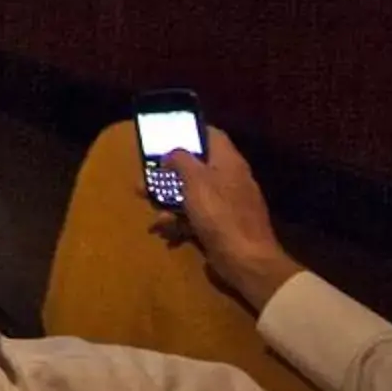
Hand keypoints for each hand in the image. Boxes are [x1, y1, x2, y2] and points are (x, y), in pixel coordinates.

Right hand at [151, 127, 303, 312]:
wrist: (245, 259)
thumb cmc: (219, 213)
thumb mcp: (195, 180)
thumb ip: (181, 160)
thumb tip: (172, 153)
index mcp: (228, 162)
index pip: (211, 135)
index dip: (190, 131)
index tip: (166, 135)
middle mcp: (229, 179)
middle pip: (196, 167)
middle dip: (169, 172)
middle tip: (146, 176)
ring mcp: (226, 205)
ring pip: (192, 194)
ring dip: (168, 199)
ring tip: (148, 206)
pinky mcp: (220, 227)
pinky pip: (195, 217)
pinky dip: (179, 221)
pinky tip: (164, 229)